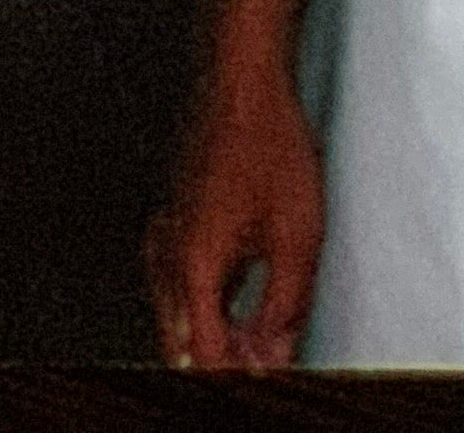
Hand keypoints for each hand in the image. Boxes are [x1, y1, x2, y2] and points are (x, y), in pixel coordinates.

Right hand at [146, 60, 324, 370]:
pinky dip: (209, 300)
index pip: (204, 354)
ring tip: (265, 334)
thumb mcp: (298, 232)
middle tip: (268, 358)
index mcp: (192, 269)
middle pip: (185, 339)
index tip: (264, 378)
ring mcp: (164, 240)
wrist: (241, 85)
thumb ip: (286, 300)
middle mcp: (166, 259)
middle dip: (225, 357)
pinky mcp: (173, 224)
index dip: (237, 373)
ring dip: (218, 330)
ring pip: (180, 313)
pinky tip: (245, 297)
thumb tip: (276, 350)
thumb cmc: (268, 144)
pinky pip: (181, 282)